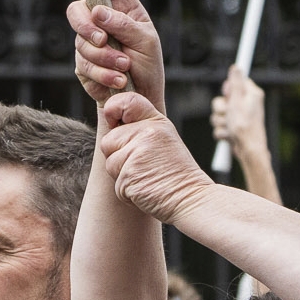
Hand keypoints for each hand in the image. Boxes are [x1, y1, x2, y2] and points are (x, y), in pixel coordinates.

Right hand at [64, 0, 165, 111]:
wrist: (139, 100)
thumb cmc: (148, 67)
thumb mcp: (146, 42)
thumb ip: (124, 25)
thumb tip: (97, 12)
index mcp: (122, 7)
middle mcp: (102, 21)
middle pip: (77, 10)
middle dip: (86, 26)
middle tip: (102, 39)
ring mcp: (89, 42)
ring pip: (80, 42)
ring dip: (104, 58)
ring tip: (124, 70)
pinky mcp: (82, 65)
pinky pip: (82, 65)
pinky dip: (102, 75)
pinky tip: (118, 81)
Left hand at [95, 88, 214, 226]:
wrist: (191, 198)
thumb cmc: (175, 173)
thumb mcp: (163, 140)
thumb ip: (140, 129)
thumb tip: (111, 118)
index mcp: (156, 122)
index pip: (126, 101)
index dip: (114, 109)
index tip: (117, 121)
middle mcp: (147, 133)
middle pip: (108, 140)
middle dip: (118, 156)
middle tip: (143, 165)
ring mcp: (138, 153)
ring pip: (110, 163)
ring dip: (122, 176)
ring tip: (146, 177)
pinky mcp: (130, 174)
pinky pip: (116, 184)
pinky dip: (127, 191)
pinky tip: (146, 188)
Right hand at [213, 66, 279, 200]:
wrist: (248, 150)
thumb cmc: (245, 126)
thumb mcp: (238, 101)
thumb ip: (235, 84)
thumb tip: (236, 67)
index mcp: (251, 94)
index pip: (234, 83)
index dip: (228, 91)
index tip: (228, 96)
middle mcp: (245, 104)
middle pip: (222, 100)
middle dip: (221, 109)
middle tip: (228, 114)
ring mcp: (238, 117)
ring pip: (218, 114)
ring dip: (220, 122)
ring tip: (230, 128)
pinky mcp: (233, 128)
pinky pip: (219, 126)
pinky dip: (222, 132)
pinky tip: (230, 136)